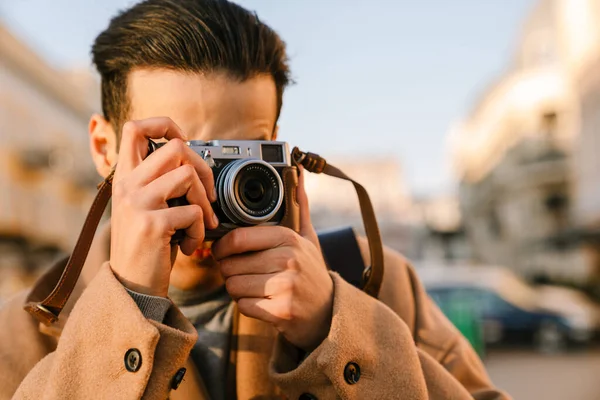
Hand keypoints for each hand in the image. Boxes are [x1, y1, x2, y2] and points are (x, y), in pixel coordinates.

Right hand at [109, 117, 218, 296]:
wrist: (133, 287)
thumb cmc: (147, 246)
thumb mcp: (146, 207)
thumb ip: (159, 183)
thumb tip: (193, 162)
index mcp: (125, 177)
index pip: (134, 127)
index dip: (164, 124)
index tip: (183, 141)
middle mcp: (128, 185)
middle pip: (175, 147)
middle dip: (203, 168)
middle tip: (206, 195)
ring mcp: (138, 203)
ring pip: (188, 175)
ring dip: (204, 202)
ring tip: (200, 224)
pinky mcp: (152, 224)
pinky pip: (194, 213)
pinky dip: (200, 231)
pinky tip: (190, 246)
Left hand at [212, 167, 332, 351]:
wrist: (328, 310)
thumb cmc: (310, 271)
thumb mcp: (308, 237)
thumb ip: (299, 206)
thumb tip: (299, 171)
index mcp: (289, 238)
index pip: (238, 238)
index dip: (222, 246)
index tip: (222, 250)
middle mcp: (288, 260)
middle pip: (231, 264)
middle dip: (230, 270)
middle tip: (242, 271)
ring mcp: (285, 287)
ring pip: (233, 285)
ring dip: (237, 288)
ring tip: (253, 286)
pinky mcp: (281, 311)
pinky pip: (243, 305)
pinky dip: (247, 305)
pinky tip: (262, 301)